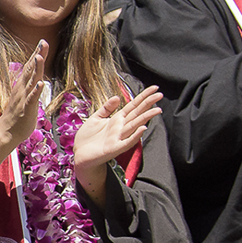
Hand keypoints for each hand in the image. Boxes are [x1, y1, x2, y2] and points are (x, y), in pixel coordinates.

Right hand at [0, 41, 48, 170]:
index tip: (42, 42)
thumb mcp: (25, 96)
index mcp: (23, 85)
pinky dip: (35, 91)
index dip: (37, 54)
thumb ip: (30, 85)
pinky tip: (39, 83)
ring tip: (39, 57)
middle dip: (37, 56)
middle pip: (31, 69)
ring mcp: (24, 98)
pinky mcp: (26, 109)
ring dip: (35, 69)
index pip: (31, 67)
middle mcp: (22, 89)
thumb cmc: (18, 114)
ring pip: (30, 81)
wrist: (8, 132)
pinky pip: (31, 98)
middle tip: (43, 42)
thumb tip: (35, 76)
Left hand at [72, 85, 163, 205]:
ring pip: (135, 125)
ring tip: (158, 110)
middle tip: (160, 94)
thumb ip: (107, 108)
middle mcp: (120, 127)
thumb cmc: (88, 138)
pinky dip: (135, 135)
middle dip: (148, 104)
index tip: (154, 87)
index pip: (133, 106)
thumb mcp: (95, 118)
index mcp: (116, 119)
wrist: (80, 155)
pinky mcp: (114, 148)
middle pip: (137, 113)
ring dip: (146, 118)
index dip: (143, 96)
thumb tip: (118, 97)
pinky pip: (127, 141)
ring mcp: (119, 137)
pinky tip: (143, 128)